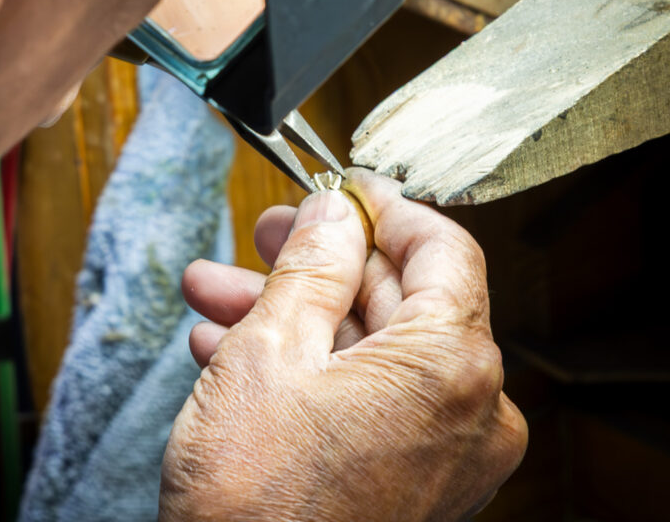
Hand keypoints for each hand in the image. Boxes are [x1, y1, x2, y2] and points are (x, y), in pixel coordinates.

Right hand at [160, 169, 526, 521]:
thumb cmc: (254, 498)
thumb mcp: (270, 349)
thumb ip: (312, 265)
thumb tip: (336, 212)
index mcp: (450, 367)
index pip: (441, 249)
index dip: (384, 208)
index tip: (340, 189)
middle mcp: (466, 411)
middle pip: (396, 297)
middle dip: (314, 263)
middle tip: (261, 235)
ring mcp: (440, 454)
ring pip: (366, 348)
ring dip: (290, 313)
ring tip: (215, 293)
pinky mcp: (408, 481)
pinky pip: (363, 397)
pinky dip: (303, 366)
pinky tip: (230, 347)